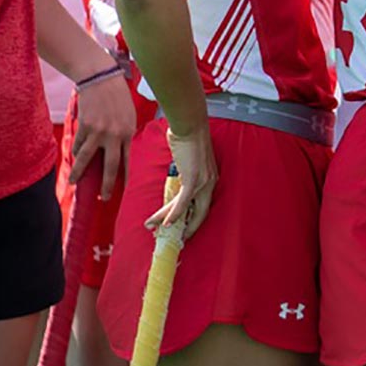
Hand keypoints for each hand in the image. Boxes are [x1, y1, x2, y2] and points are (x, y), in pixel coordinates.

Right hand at [68, 71, 135, 198]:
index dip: (123, 177)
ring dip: (80, 173)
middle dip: (106, 185)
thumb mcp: (129, 116)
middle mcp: (115, 135)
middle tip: (103, 199)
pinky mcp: (84, 127)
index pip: (127, 161)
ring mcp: (98, 132)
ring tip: (74, 183)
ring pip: (87, 159)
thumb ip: (125, 134)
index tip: (122, 190)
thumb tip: (119, 152)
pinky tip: (73, 158)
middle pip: (110, 167)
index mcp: (128, 133)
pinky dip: (75, 152)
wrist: (101, 78)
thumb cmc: (117, 97)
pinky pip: (78, 145)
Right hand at [149, 124, 216, 238]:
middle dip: (190, 228)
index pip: (205, 205)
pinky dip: (174, 214)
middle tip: (179, 239)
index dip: (196, 219)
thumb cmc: (188, 139)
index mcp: (212, 179)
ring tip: (153, 227)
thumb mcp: (191, 161)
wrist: (190, 127)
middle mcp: (210, 183)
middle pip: (201, 213)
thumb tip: (177, 180)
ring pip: (186, 209)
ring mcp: (202, 183)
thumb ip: (187, 173)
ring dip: (167, 219)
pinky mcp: (192, 180)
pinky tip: (165, 222)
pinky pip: (182, 202)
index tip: (187, 229)